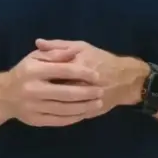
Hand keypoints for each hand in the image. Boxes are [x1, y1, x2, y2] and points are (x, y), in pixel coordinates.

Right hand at [0, 47, 106, 126]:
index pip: (63, 70)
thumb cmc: (24, 72)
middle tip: (101, 91)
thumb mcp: (35, 57)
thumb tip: (73, 53)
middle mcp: (32, 89)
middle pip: (66, 93)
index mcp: (33, 70)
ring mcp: (33, 107)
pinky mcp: (35, 120)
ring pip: (64, 109)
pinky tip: (83, 114)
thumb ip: (54, 54)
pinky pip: (58, 120)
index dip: (82, 73)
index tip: (96, 75)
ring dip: (83, 107)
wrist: (4, 96)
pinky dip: (73, 118)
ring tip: (97, 103)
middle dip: (87, 93)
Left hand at [33, 39, 148, 109]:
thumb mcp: (81, 47)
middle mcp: (82, 84)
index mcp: (78, 66)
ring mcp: (87, 100)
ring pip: (63, 105)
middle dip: (43, 92)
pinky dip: (62, 114)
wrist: (126, 79)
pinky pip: (72, 115)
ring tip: (42, 100)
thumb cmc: (101, 59)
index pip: (52, 73)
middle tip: (33, 90)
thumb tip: (37, 43)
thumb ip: (58, 46)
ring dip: (51, 104)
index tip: (32, 76)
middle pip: (55, 91)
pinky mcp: (91, 112)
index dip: (40, 75)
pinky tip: (52, 110)